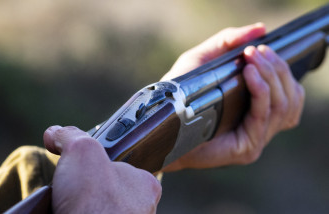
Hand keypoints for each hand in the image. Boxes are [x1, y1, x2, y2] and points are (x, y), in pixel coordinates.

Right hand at [43, 126, 160, 213]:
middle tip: (74, 186)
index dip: (101, 162)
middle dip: (89, 186)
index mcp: (145, 184)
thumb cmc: (94, 202)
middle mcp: (140, 208)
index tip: (86, 164)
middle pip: (110, 188)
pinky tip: (65, 213)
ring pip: (100, 208)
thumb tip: (55, 132)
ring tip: (67, 202)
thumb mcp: (82, 151)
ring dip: (81, 203)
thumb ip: (71, 135)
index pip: (124, 165)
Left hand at [161, 23, 304, 170]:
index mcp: (256, 109)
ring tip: (254, 58)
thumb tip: (259, 29)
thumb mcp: (203, 61)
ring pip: (283, 106)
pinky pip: (264, 116)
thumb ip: (228, 42)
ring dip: (272, 76)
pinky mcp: (247, 148)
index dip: (281, 68)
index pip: (290, 92)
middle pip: (290, 96)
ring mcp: (256, 138)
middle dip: (277, 68)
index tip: (262, 48)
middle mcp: (260, 125)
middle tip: (258, 50)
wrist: (161, 126)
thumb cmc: (180, 96)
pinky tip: (250, 73)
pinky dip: (261, 91)